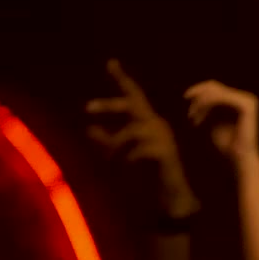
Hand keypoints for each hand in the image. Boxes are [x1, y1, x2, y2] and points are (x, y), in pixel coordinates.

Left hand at [86, 60, 198, 219]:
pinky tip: (127, 167)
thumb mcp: (121, 155)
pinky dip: (127, 159)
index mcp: (148, 122)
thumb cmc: (147, 175)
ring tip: (110, 160)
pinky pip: (137, 150)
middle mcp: (157, 124)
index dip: (123, 79)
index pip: (135, 96)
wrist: (171, 197)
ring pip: (130, 131)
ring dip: (115, 145)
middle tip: (87, 107)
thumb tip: (89, 129)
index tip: (111, 62)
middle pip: (133, 104)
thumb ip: (106, 142)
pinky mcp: (165, 152)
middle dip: (110, 104)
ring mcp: (163, 137)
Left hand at [183, 80, 258, 166]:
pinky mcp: (246, 105)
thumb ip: (209, 107)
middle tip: (189, 112)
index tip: (186, 101)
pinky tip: (199, 117)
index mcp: (241, 100)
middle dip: (198, 97)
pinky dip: (206, 105)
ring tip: (193, 117)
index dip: (199, 91)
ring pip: (215, 92)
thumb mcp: (214, 122)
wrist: (239, 160)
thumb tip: (197, 94)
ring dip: (200, 103)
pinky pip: (220, 98)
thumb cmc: (227, 145)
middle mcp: (246, 98)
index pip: (216, 88)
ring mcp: (248, 100)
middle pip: (215, 86)